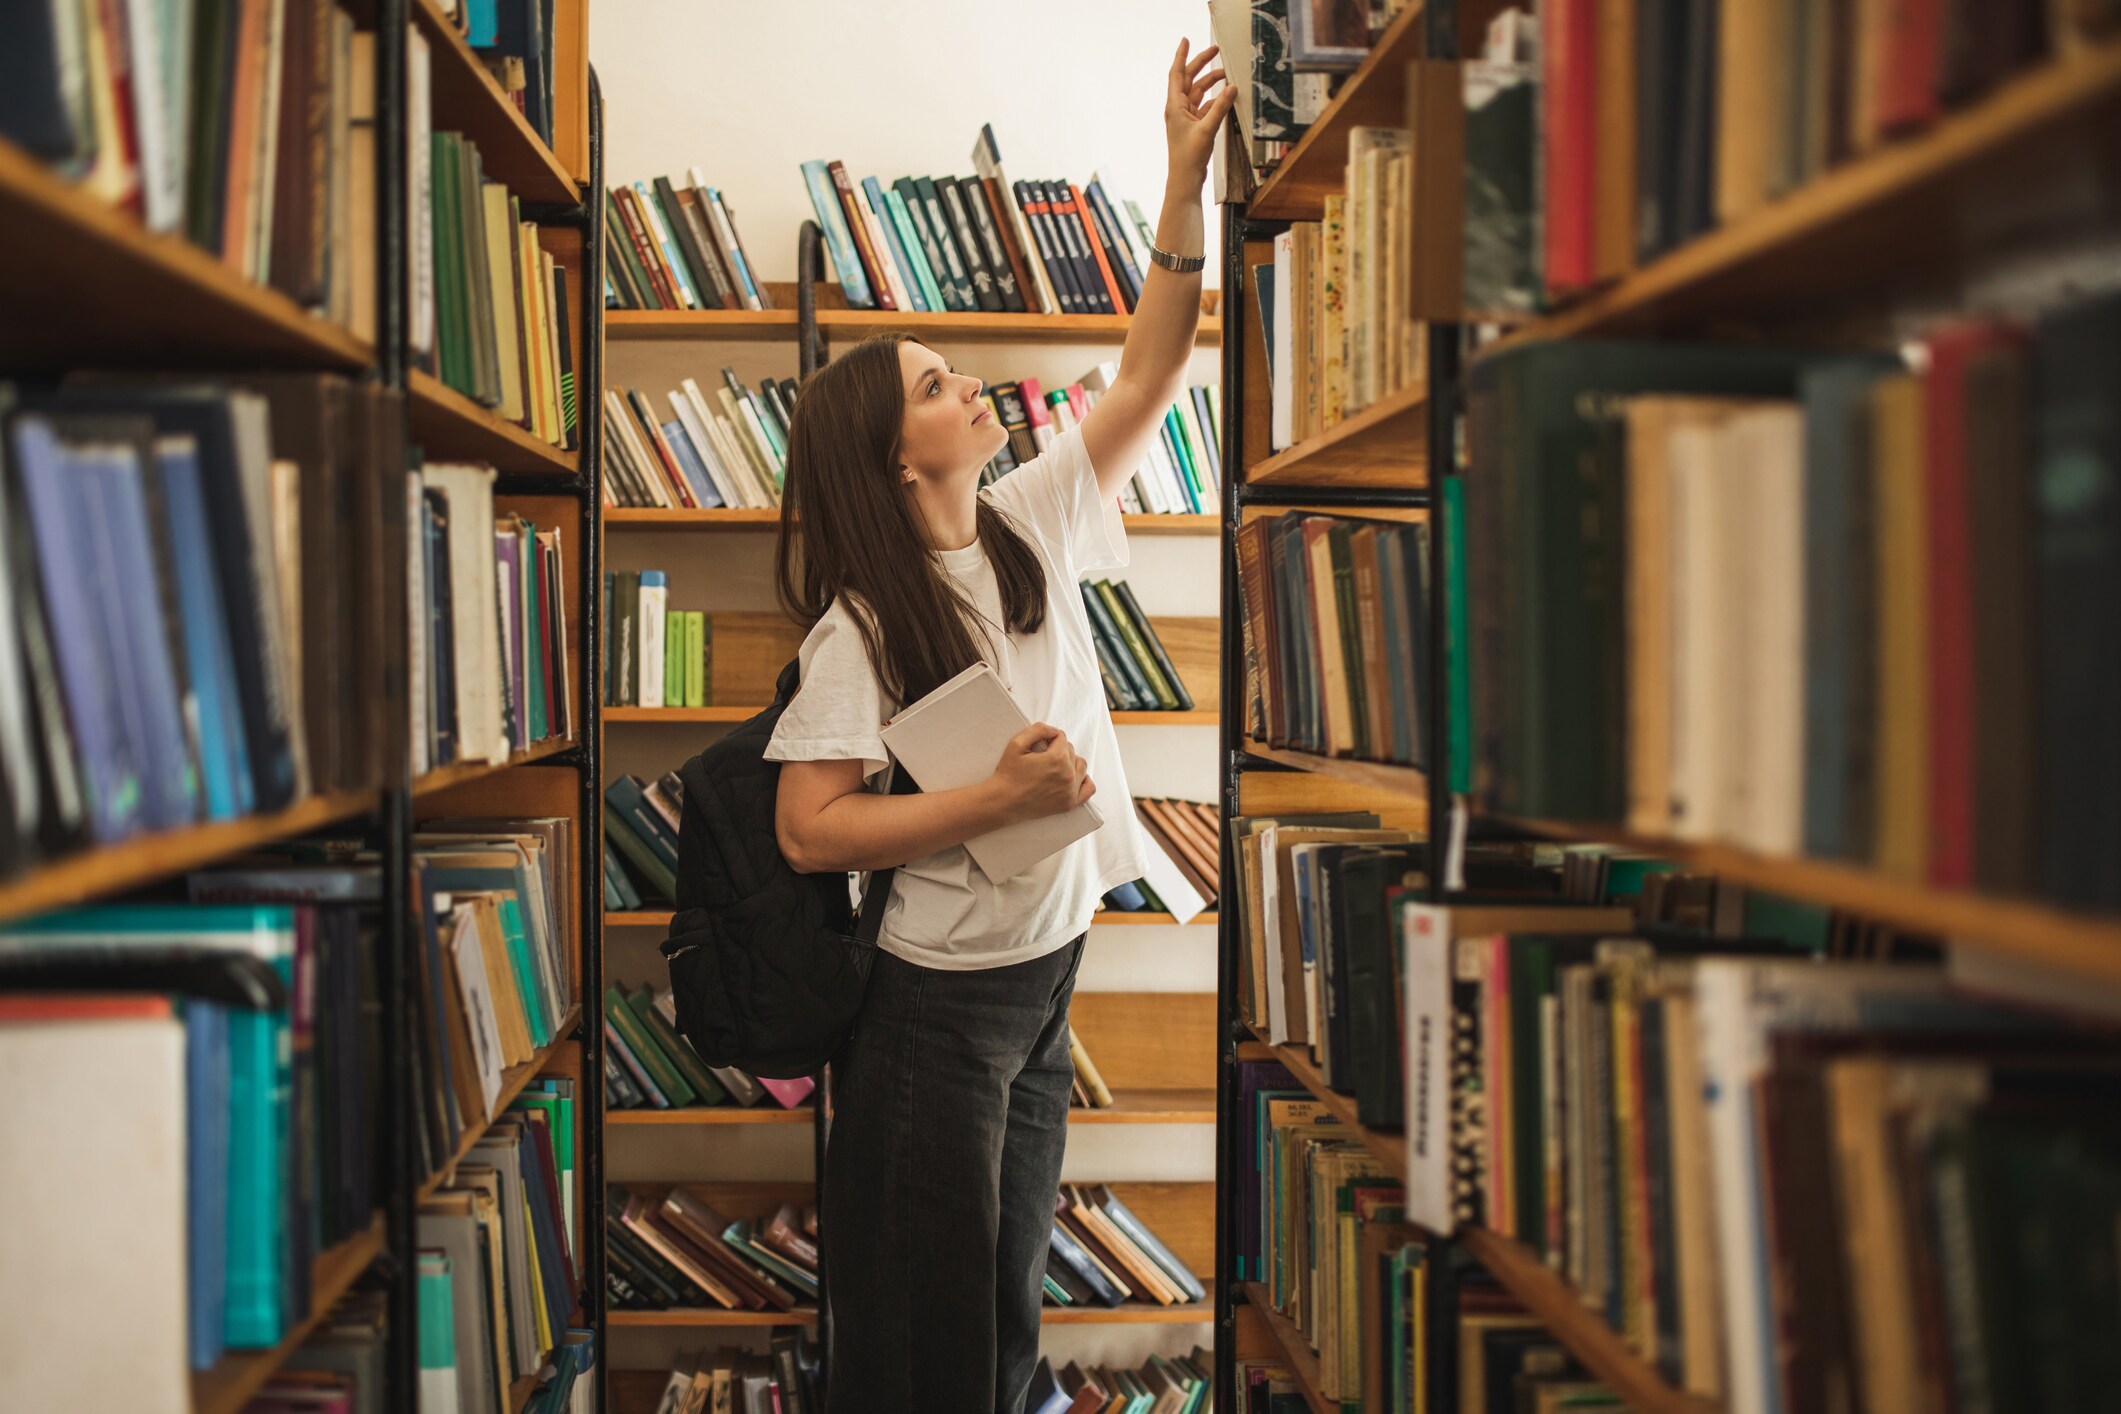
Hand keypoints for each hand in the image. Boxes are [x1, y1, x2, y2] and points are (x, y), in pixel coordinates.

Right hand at [991, 722, 1096, 822]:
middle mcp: (1068, 775)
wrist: (1003, 802)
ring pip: (1081, 766)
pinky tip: (1072, 778)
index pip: (1061, 737)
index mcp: (1057, 759)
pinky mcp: (1070, 803)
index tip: (1038, 746)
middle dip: (1058, 750)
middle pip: (1071, 751)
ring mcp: (1071, 790)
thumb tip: (1053, 731)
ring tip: (1054, 766)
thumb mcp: (1016, 744)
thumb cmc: (1008, 774)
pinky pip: (1088, 789)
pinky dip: (1083, 781)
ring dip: (1070, 762)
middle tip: (1042, 757)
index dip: (1048, 739)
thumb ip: (1038, 729)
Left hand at [1166, 39, 1237, 188]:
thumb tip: (1232, 88)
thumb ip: (1220, 107)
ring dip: (1211, 82)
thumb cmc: (1189, 157)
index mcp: (1175, 106)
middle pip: (1189, 79)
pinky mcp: (1194, 126)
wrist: (1185, 180)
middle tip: (1216, 51)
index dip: (1182, 55)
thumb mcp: (1207, 128)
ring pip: (1199, 92)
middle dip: (1201, 64)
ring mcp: (1186, 117)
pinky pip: (1205, 106)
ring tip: (1227, 74)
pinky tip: (1227, 97)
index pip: (1177, 73)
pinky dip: (1215, 100)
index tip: (1186, 40)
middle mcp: (1178, 109)